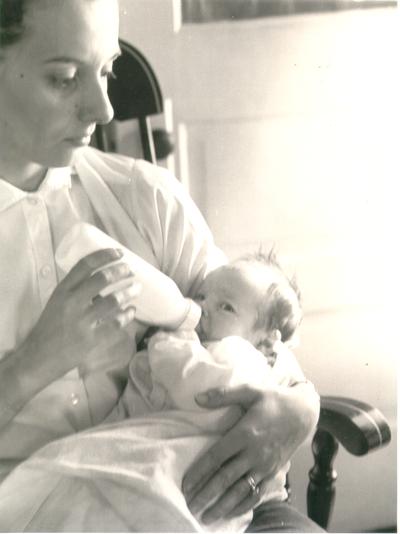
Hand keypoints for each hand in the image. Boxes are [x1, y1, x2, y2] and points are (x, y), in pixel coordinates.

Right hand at [24, 248, 139, 374]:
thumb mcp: (57, 303)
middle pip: (102, 279)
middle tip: (130, 270)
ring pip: (113, 301)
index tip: (119, 252)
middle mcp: (72, 302)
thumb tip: (104, 278)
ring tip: (137, 288)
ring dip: (128, 292)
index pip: (85, 265)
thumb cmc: (49, 328)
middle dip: (121, 271)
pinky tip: (131, 311)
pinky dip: (126, 316)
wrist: (38, 358)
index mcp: (62, 290)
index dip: (105, 255)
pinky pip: (115, 324)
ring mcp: (82, 322)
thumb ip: (76, 291)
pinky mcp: (91, 340)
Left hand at [182, 383, 318, 523]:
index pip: (217, 456)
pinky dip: (243, 505)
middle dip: (206, 494)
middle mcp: (254, 453)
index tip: (185, 484)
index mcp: (245, 433)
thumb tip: (198, 398)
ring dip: (223, 505)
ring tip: (206, 517)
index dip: (200, 472)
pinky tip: (230, 512)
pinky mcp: (274, 472)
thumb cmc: (274, 400)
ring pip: (240, 491)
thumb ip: (223, 394)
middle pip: (226, 478)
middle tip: (189, 507)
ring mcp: (265, 465)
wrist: (303, 412)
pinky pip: (257, 494)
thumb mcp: (250, 390)